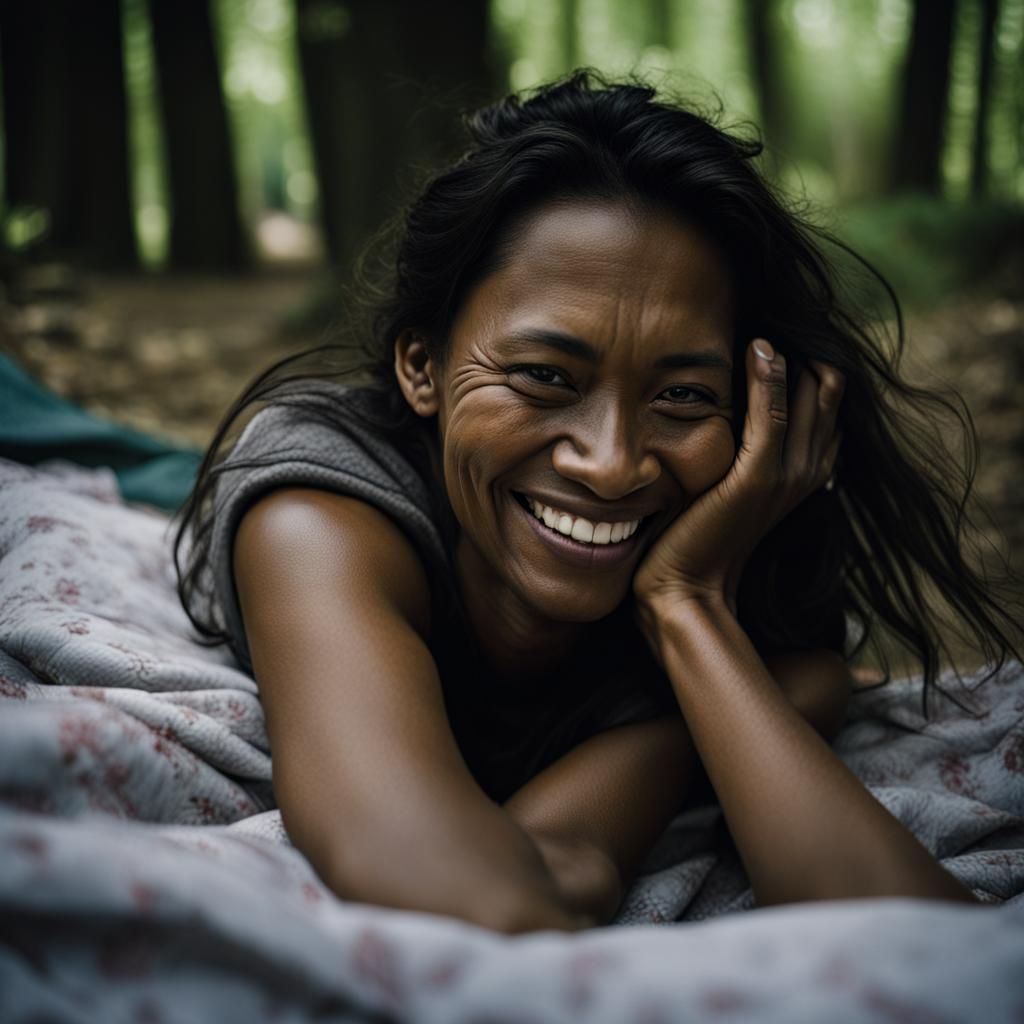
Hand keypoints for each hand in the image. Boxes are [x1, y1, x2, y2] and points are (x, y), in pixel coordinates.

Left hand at [633, 338, 843, 626]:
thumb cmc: (696, 537)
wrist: (687, 588)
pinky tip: (760, 347)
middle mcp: (807, 472)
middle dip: (805, 354)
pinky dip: (769, 379)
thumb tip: (721, 407)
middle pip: (825, 396)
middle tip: (774, 313)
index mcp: (806, 473)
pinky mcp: (756, 479)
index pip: (825, 406)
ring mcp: (786, 476)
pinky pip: (770, 417)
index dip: (809, 368)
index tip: (778, 332)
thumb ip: (739, 450)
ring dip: (790, 358)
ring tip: (769, 322)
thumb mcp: (725, 484)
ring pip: (805, 399)